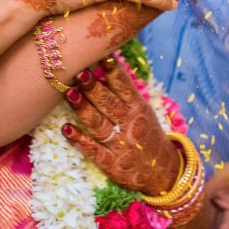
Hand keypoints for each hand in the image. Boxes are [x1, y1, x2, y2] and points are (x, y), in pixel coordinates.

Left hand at [62, 54, 180, 194]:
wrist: (161, 171)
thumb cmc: (146, 134)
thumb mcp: (143, 111)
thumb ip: (125, 93)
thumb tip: (104, 65)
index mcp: (139, 108)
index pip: (125, 87)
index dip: (113, 72)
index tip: (102, 57)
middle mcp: (130, 125)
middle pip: (109, 104)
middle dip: (94, 88)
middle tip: (79, 72)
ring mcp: (120, 145)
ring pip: (99, 125)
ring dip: (84, 109)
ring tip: (69, 94)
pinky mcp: (111, 164)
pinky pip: (94, 151)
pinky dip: (80, 140)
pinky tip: (66, 129)